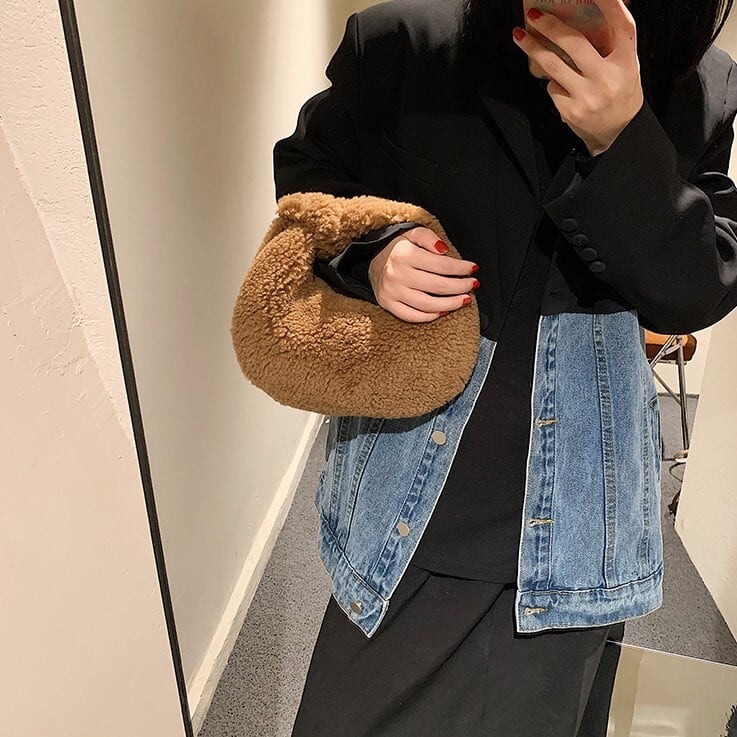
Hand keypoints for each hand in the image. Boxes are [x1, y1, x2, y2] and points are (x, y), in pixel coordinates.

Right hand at [367, 226, 479, 322]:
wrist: (370, 258)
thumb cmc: (397, 247)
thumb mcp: (412, 233)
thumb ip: (429, 238)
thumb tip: (444, 250)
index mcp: (404, 255)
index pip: (441, 265)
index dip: (461, 268)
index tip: (473, 269)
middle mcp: (397, 274)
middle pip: (437, 286)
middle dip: (460, 287)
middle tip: (473, 285)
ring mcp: (392, 292)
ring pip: (427, 304)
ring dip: (450, 304)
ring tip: (464, 300)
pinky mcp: (387, 304)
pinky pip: (412, 316)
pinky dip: (430, 316)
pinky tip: (443, 311)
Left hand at [513, 0, 643, 155]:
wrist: (618, 133)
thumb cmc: (620, 92)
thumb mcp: (625, 66)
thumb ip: (610, 44)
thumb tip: (584, 14)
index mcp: (626, 62)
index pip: (622, 25)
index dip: (610, 4)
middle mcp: (608, 78)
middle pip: (575, 44)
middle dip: (550, 26)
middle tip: (534, 15)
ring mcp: (587, 96)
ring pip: (553, 65)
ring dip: (533, 48)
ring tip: (520, 36)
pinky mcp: (571, 111)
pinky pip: (552, 87)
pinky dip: (553, 83)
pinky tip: (562, 86)